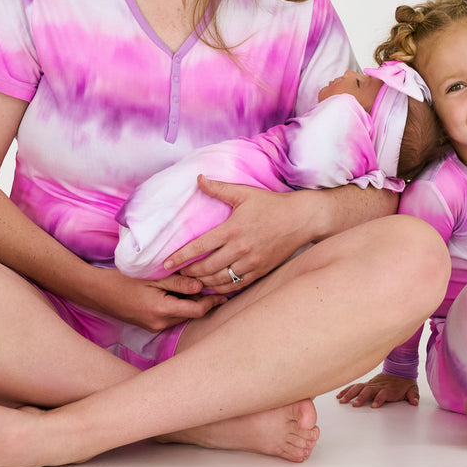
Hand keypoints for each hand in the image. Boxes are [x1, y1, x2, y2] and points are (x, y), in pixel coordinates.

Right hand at [98, 269, 227, 332]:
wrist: (98, 292)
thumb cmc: (123, 280)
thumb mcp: (153, 276)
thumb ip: (178, 282)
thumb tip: (202, 285)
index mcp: (162, 310)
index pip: (197, 310)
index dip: (213, 301)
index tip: (224, 293)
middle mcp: (160, 323)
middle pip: (192, 314)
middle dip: (205, 302)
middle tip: (216, 286)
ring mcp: (154, 327)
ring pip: (183, 316)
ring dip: (192, 304)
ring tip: (200, 286)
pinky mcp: (150, 326)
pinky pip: (172, 317)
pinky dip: (180, 306)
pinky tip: (181, 292)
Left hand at [163, 176, 309, 293]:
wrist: (300, 220)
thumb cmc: (271, 204)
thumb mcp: (244, 193)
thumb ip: (219, 188)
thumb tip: (199, 179)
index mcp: (233, 230)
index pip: (200, 247)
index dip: (180, 257)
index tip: (165, 263)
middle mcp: (240, 249)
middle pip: (206, 268)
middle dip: (188, 272)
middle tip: (176, 273)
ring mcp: (251, 263)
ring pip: (220, 280)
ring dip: (202, 282)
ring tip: (191, 281)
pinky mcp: (260, 271)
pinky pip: (236, 285)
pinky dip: (221, 288)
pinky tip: (212, 285)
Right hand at [337, 374, 419, 407]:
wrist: (400, 370)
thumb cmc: (405, 383)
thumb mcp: (413, 389)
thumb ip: (413, 396)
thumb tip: (414, 402)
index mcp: (389, 388)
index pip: (383, 393)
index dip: (379, 399)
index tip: (374, 405)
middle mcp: (378, 385)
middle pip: (368, 390)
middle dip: (361, 397)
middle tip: (354, 405)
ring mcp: (371, 384)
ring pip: (359, 387)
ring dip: (350, 394)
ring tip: (342, 401)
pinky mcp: (367, 384)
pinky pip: (355, 386)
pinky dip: (347, 390)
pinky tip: (339, 395)